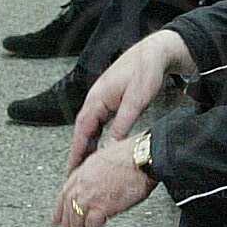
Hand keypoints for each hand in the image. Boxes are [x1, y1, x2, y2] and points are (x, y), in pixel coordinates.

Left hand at [53, 138, 155, 226]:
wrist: (141, 158)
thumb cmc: (132, 155)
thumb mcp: (107, 158)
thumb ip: (99, 173)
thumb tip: (103, 182)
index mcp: (82, 172)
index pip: (65, 195)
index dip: (60, 210)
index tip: (58, 221)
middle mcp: (82, 184)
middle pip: (68, 211)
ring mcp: (89, 196)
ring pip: (76, 222)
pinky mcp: (100, 207)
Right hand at [66, 27, 194, 171]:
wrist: (154, 52)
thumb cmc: (146, 72)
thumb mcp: (136, 102)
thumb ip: (122, 125)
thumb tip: (110, 148)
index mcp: (97, 98)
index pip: (82, 131)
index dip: (76, 152)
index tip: (72, 170)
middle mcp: (94, 98)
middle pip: (81, 130)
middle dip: (77, 152)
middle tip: (73, 174)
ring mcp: (100, 97)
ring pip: (89, 126)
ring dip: (86, 144)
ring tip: (84, 165)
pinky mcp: (108, 97)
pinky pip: (96, 120)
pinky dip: (94, 135)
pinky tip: (98, 145)